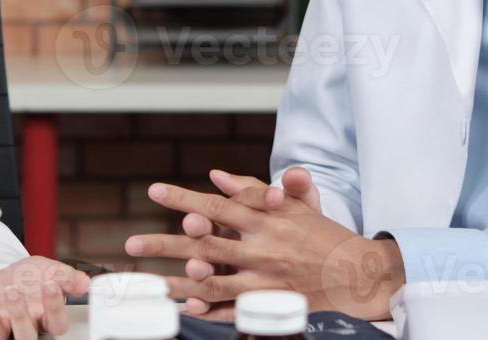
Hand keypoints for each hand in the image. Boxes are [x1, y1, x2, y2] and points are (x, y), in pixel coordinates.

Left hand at [0, 256, 88, 339]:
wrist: (8, 276)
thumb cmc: (31, 277)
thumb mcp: (50, 270)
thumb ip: (66, 276)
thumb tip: (85, 282)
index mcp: (46, 319)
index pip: (56, 323)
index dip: (55, 306)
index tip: (51, 284)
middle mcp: (26, 329)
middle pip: (26, 336)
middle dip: (19, 315)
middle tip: (15, 292)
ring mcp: (3, 331)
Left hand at [125, 169, 403, 321]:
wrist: (357, 273)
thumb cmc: (321, 234)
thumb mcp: (293, 203)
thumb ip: (252, 189)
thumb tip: (216, 176)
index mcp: (264, 220)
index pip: (215, 206)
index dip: (183, 198)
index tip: (154, 191)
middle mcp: (261, 249)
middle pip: (203, 246)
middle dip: (164, 245)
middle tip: (131, 246)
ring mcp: (264, 281)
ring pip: (211, 283)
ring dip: (176, 283)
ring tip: (147, 283)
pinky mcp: (269, 306)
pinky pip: (231, 311)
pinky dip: (207, 311)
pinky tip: (183, 308)